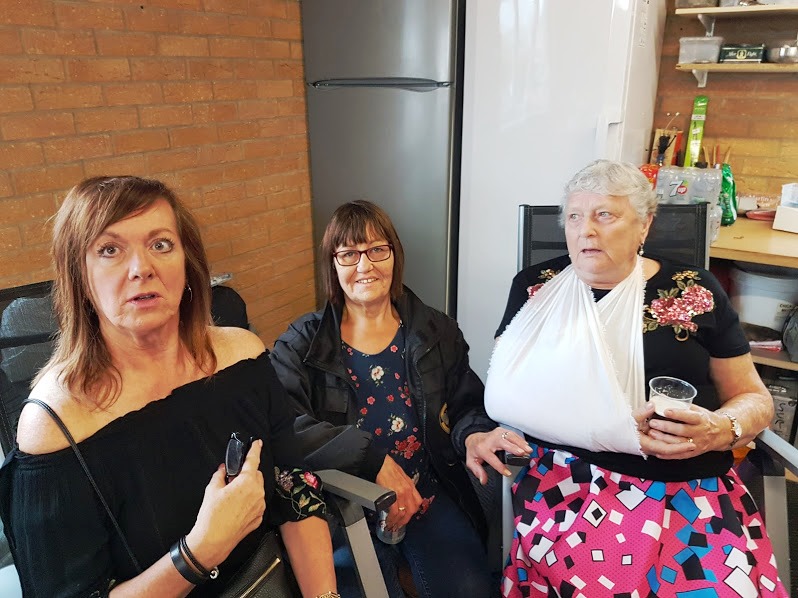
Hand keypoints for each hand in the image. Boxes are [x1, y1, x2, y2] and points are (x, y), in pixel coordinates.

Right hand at [185, 439, 265, 567]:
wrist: (213, 541)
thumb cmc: (212, 517)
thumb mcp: (212, 490)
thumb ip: (220, 475)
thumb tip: (223, 469)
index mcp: (247, 483)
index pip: (253, 460)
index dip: (255, 449)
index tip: (257, 443)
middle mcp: (257, 494)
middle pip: (256, 475)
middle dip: (247, 473)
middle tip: (233, 478)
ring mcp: (260, 506)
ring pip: (257, 489)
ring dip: (249, 487)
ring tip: (233, 495)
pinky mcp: (258, 517)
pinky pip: (256, 503)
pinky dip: (249, 501)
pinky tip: (236, 506)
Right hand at [375, 455, 421, 529]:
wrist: (381, 464)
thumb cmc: (389, 468)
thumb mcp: (402, 477)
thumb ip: (404, 487)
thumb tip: (402, 497)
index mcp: (410, 486)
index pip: (418, 502)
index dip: (413, 511)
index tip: (407, 516)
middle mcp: (407, 490)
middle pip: (411, 511)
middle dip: (405, 520)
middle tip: (399, 525)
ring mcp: (400, 493)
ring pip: (402, 513)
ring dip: (397, 522)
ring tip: (392, 525)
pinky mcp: (391, 496)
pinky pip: (394, 511)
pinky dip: (391, 518)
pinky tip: (388, 520)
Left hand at [464, 428, 531, 484]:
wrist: (474, 438)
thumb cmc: (475, 450)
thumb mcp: (472, 462)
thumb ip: (478, 471)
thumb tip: (483, 480)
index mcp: (482, 449)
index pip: (492, 459)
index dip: (500, 466)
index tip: (507, 473)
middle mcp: (490, 440)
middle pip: (503, 443)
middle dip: (513, 448)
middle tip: (522, 453)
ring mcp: (496, 434)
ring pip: (510, 436)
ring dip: (520, 443)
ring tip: (528, 450)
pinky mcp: (502, 431)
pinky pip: (512, 434)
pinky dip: (520, 439)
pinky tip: (525, 445)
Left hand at [643, 404, 730, 458]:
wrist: (722, 433)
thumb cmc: (706, 419)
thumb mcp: (698, 410)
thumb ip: (684, 407)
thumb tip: (666, 401)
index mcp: (701, 419)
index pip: (689, 416)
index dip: (677, 414)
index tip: (665, 411)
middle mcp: (700, 432)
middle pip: (682, 430)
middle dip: (666, 427)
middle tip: (653, 423)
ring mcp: (698, 443)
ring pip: (679, 443)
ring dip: (664, 439)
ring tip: (652, 434)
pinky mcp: (695, 452)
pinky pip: (681, 455)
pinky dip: (669, 455)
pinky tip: (658, 452)